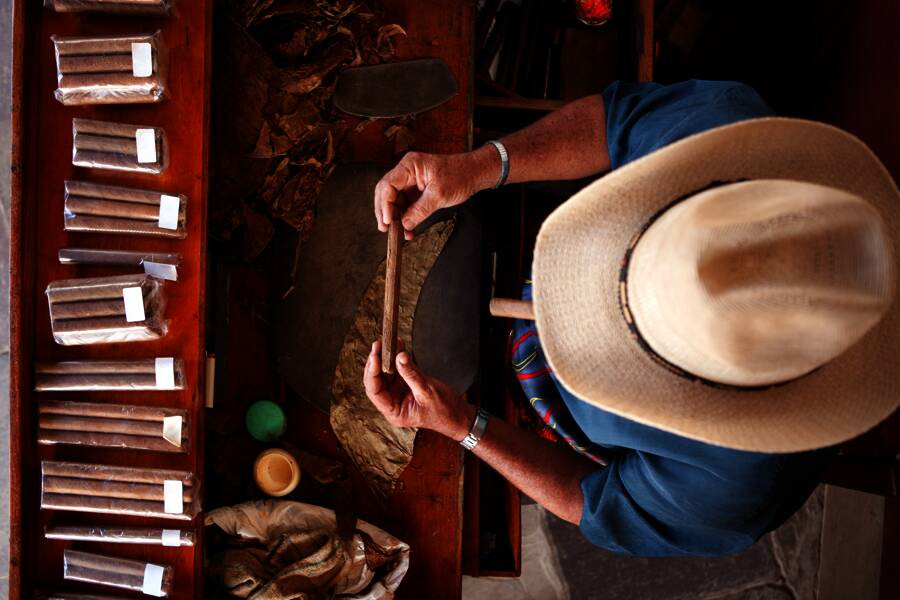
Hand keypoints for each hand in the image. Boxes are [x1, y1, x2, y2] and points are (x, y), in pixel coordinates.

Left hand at [363, 340, 474, 440]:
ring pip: (385, 373)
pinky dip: (397, 358)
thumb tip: (399, 357)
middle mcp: (392, 403)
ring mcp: (398, 393)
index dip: (372, 374)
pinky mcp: (405, 384)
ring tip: (388, 342)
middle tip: (379, 345)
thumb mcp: (427, 391)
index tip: (375, 357)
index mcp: (394, 412)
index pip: (375, 392)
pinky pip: (397, 369)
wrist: (457, 414)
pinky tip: (398, 345)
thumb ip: (411, 374)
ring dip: (386, 357)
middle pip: (377, 381)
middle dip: (376, 362)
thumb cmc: (443, 411)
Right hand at [373, 148, 496, 238]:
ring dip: (395, 217)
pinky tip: (407, 229)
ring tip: (397, 233)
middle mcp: (407, 171)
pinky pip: (405, 204)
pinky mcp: (416, 189)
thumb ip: (420, 210)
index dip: (385, 204)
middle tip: (385, 229)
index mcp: (410, 165)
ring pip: (394, 200)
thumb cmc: (460, 176)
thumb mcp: (439, 195)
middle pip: (386, 192)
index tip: (387, 220)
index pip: (388, 185)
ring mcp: (410, 180)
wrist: (474, 173)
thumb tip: (404, 224)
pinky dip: (405, 217)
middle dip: (385, 212)